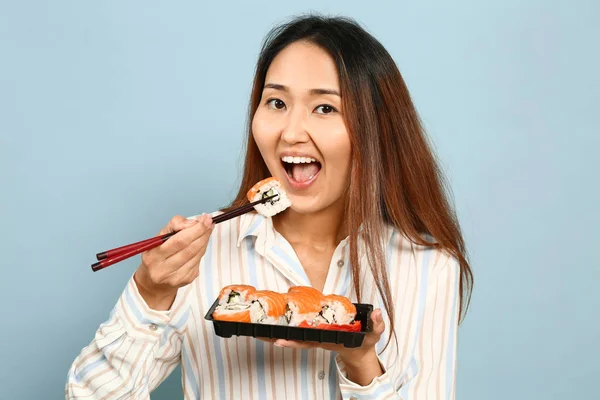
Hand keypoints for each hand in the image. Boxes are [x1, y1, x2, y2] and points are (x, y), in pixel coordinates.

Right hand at [134, 214, 213, 309]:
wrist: (154, 282)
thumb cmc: (157, 254)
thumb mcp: (159, 236)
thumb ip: (175, 225)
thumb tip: (193, 223)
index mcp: (153, 256)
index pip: (179, 241)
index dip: (195, 229)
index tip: (204, 218)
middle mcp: (163, 270)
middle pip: (190, 249)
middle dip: (203, 233)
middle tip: (209, 221)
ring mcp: (176, 277)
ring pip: (197, 255)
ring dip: (205, 240)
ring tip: (208, 229)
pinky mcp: (186, 280)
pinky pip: (198, 261)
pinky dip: (202, 250)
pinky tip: (202, 242)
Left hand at [258, 308, 385, 372]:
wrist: (360, 351)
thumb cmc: (364, 342)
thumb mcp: (374, 334)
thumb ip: (377, 324)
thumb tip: (377, 312)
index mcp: (330, 340)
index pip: (310, 341)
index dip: (295, 342)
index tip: (280, 340)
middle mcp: (319, 339)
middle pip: (295, 339)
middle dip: (277, 337)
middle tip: (257, 334)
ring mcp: (315, 336)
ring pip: (293, 336)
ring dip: (275, 333)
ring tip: (256, 329)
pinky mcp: (314, 332)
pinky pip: (297, 331)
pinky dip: (284, 328)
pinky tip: (271, 323)